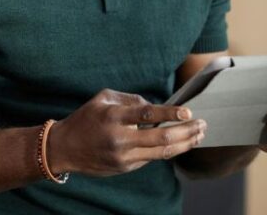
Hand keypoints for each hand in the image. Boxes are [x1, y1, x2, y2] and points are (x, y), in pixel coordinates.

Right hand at [46, 88, 206, 176]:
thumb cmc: (85, 119)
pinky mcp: (125, 167)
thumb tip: (154, 106)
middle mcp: (119, 138)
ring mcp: (123, 156)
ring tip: (198, 136)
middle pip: (161, 138)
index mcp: (113, 117)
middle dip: (186, 132)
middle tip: (202, 124)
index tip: (187, 111)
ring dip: (184, 144)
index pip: (146, 115)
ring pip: (161, 153)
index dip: (169, 114)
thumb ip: (129, 99)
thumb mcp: (103, 98)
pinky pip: (151, 158)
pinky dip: (168, 151)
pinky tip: (180, 144)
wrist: (65, 148)